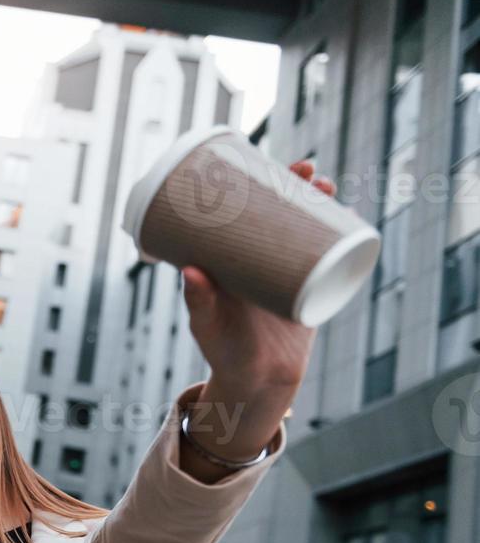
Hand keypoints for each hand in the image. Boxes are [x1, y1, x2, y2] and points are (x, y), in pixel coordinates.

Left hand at [180, 160, 334, 393]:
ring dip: (321, 203)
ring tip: (327, 188)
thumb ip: (198, 301)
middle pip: (281, 210)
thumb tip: (190, 271)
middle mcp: (261, 256)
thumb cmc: (222, 348)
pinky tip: (353, 219)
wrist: (257, 378)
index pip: (242, 211)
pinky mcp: (312, 284)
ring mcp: (289, 268)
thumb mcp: (206, 324)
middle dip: (296, 185)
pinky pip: (329, 253)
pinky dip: (343, 235)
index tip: (264, 164)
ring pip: (308, 227)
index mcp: (231, 256)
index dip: (254, 185)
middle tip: (305, 170)